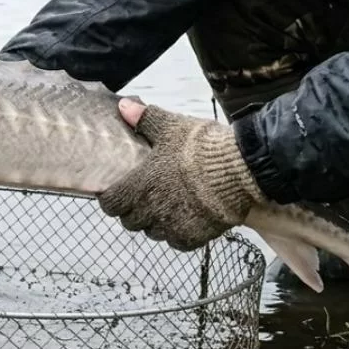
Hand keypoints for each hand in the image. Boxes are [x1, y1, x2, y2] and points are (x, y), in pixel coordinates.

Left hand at [98, 99, 266, 250]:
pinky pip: (176, 242)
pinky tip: (187, 218)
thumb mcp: (170, 127)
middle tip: (145, 197)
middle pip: (130, 221)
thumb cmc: (201, 148)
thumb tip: (124, 107)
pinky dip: (178, 233)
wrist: (238, 171)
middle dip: (134, 211)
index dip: (112, 199)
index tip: (118, 192)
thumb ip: (144, 119)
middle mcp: (151, 211)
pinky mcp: (192, 238)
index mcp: (139, 186)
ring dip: (156, 222)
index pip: (110, 205)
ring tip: (167, 207)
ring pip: (153, 233)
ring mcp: (172, 227)